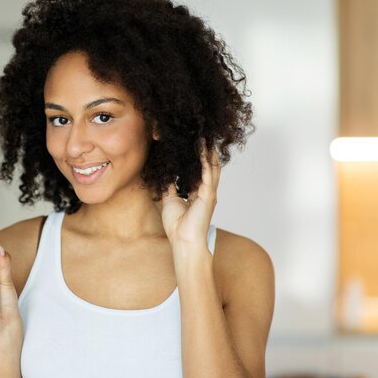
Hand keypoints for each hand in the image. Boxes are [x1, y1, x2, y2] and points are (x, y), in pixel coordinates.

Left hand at [160, 139, 220, 253]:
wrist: (183, 241)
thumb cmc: (177, 226)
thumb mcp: (169, 201)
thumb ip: (169, 187)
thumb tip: (166, 175)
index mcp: (197, 193)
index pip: (198, 171)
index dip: (197, 158)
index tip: (192, 145)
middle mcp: (206, 191)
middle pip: (208, 166)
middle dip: (206, 151)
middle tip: (203, 135)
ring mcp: (209, 193)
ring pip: (211, 167)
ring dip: (208, 152)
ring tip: (205, 137)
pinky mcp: (208, 195)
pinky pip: (207, 174)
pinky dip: (205, 160)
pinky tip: (203, 149)